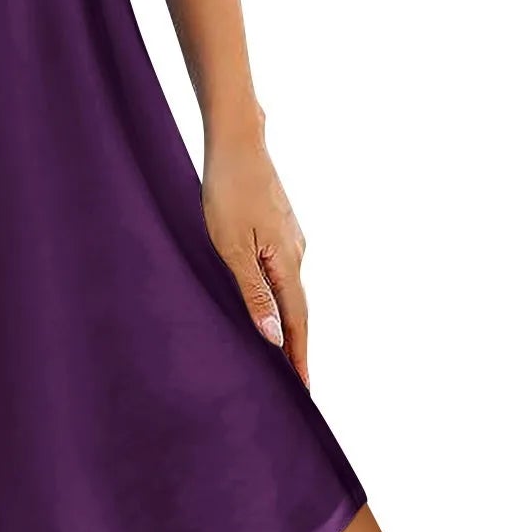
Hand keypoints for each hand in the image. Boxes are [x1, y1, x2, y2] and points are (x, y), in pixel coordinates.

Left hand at [202, 132, 309, 386]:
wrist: (236, 141)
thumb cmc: (227, 191)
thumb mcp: (232, 247)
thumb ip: (254, 293)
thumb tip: (275, 338)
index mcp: (288, 262)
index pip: (298, 322)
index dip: (299, 356)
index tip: (303, 390)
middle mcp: (297, 251)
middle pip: (298, 308)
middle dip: (295, 344)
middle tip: (292, 382)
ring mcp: (290, 237)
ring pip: (288, 287)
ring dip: (285, 318)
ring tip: (277, 350)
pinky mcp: (278, 225)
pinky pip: (280, 269)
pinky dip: (276, 292)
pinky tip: (265, 300)